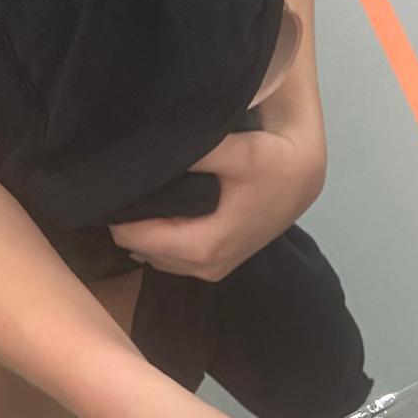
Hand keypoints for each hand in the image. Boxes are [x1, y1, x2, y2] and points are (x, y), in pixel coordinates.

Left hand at [111, 110, 325, 282]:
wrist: (303, 178)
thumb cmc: (272, 163)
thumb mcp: (234, 149)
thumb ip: (190, 150)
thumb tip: (144, 147)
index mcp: (203, 247)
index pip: (133, 237)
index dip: (118, 210)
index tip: (113, 181)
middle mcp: (203, 268)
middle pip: (140, 248)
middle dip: (130, 218)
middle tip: (126, 182)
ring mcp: (210, 270)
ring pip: (153, 255)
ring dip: (145, 228)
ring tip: (145, 192)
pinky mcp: (215, 265)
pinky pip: (171, 256)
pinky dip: (161, 235)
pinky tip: (165, 206)